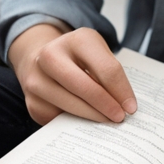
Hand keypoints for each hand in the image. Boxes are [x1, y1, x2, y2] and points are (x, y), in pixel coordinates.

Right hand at [8, 24, 136, 125]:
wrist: (40, 59)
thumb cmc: (77, 58)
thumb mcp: (96, 53)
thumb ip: (109, 73)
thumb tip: (123, 105)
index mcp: (77, 40)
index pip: (107, 69)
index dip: (122, 91)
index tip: (131, 108)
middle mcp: (51, 56)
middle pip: (85, 87)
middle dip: (106, 106)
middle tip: (119, 118)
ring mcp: (37, 79)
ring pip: (70, 105)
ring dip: (92, 117)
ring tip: (106, 122)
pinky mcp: (32, 102)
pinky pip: (57, 119)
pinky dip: (73, 124)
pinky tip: (85, 124)